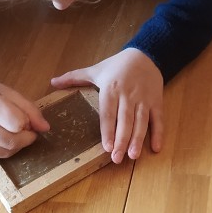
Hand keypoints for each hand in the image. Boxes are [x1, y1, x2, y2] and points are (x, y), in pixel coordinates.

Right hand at [0, 79, 49, 161]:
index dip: (26, 122)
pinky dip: (3, 151)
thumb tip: (45, 128)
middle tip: (25, 130)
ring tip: (12, 133)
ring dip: (16, 146)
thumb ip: (30, 110)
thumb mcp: (11, 94)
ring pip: (5, 153)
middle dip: (25, 138)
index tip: (25, 118)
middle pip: (13, 142)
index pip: (19, 124)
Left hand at [51, 48, 163, 163]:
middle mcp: (128, 94)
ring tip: (133, 155)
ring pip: (141, 121)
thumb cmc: (117, 65)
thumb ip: (75, 77)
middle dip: (122, 140)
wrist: (145, 53)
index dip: (108, 130)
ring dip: (138, 138)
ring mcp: (144, 98)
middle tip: (117, 158)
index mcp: (111, 88)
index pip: (108, 112)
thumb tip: (52, 82)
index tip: (106, 147)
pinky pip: (158, 118)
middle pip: (125, 120)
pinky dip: (158, 132)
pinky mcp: (156, 100)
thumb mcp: (96, 70)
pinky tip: (156, 147)